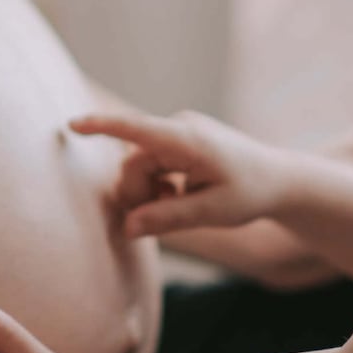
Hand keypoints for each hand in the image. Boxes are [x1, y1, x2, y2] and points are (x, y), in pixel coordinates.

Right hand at [72, 111, 289, 237]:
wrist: (280, 180)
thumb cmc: (251, 193)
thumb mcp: (212, 212)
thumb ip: (168, 219)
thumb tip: (127, 227)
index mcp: (188, 139)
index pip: (136, 129)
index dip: (101, 127)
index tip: (72, 125)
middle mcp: (179, 128)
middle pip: (133, 163)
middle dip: (137, 194)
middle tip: (159, 218)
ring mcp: (179, 133)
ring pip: (140, 166)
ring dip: (149, 192)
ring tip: (178, 205)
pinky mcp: (179, 142)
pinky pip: (152, 164)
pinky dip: (158, 185)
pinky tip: (179, 196)